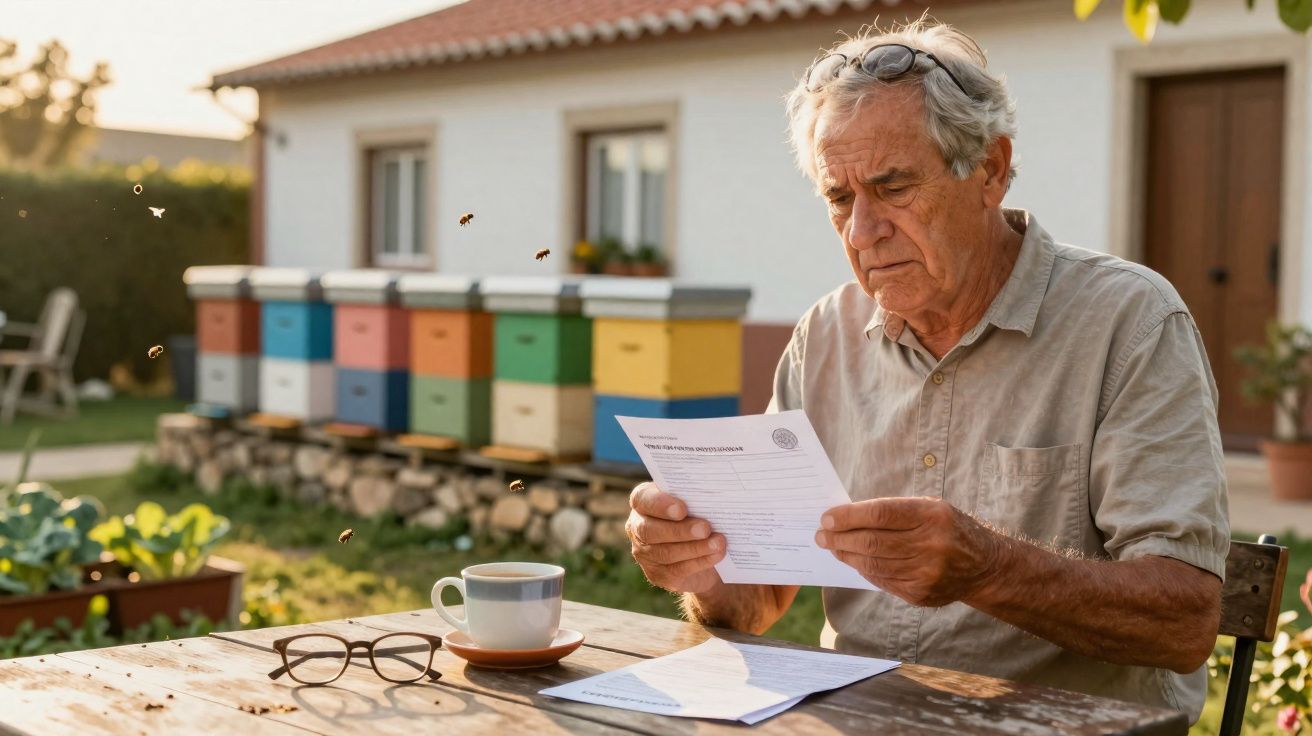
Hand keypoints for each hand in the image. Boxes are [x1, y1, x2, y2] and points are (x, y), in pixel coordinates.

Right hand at [626, 482, 726, 593]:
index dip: (659, 504)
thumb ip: (694, 497)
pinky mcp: (658, 575)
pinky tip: (717, 554)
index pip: (641, 499)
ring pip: (665, 553)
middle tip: (705, 528)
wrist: (702, 548)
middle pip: (651, 531)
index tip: (682, 509)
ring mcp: (645, 554)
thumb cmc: (696, 514)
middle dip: (680, 530)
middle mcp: (638, 527)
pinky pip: (678, 570)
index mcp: (643, 502)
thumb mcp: (693, 501)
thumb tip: (711, 499)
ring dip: (695, 548)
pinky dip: (701, 561)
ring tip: (718, 542)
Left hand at [815, 497, 1003, 606]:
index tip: (827, 518)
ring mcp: (926, 574)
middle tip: (821, 535)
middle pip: (872, 542)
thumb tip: (847, 518)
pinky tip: (854, 561)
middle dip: (840, 538)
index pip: (880, 514)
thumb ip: (892, 511)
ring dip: (847, 555)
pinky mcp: (920, 594)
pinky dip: (864, 569)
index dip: (849, 516)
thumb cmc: (948, 528)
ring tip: (833, 547)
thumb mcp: (929, 508)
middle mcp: (931, 545)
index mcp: (932, 516)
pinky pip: (882, 580)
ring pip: (873, 564)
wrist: (985, 566)